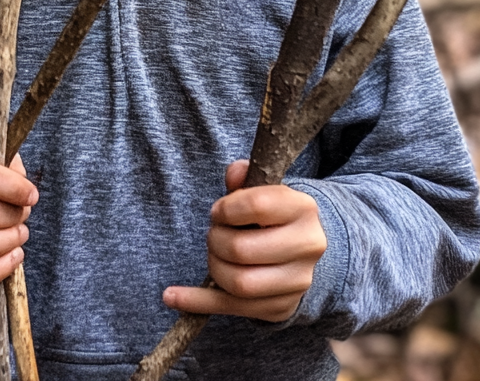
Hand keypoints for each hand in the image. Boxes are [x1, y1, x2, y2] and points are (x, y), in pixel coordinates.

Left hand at [163, 159, 325, 322]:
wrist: (305, 247)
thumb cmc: (275, 214)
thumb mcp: (265, 188)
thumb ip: (245, 178)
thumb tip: (234, 173)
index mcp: (303, 209)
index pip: (257, 206)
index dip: (226, 208)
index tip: (219, 211)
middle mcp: (308, 247)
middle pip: (242, 249)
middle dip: (215, 240)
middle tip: (214, 234)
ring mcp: (297, 282)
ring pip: (239, 284)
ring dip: (213, 266)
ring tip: (214, 253)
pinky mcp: (280, 307)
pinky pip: (230, 307)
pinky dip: (196, 302)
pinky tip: (172, 295)